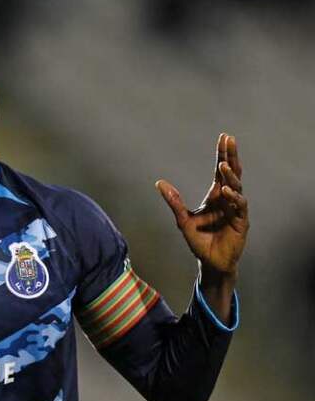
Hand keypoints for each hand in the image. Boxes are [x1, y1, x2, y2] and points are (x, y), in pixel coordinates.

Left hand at [156, 133, 248, 277]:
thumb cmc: (199, 241)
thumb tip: (159, 182)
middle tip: (229, 139)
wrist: (210, 262)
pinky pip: (239, 206)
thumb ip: (174, 201)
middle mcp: (227, 199)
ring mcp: (236, 209)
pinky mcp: (241, 222)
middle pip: (231, 173)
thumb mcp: (183, 220)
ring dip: (230, 176)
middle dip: (230, 156)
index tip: (223, 137)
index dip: (222, 154)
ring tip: (223, 165)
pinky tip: (226, 191)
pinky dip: (233, 198)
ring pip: (237, 187)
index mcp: (215, 196)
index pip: (220, 171)